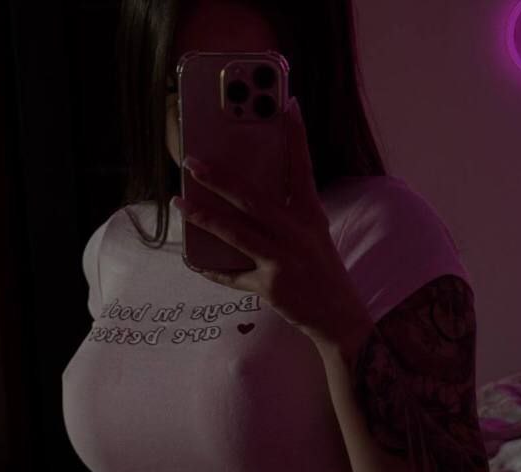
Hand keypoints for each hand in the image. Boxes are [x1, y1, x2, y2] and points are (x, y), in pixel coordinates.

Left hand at [173, 97, 373, 350]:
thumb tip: (248, 199)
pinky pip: (233, 275)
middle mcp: (298, 234)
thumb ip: (289, 216)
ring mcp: (284, 260)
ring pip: (237, 233)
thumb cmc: (323, 272)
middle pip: (253, 199)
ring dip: (205, 217)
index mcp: (311, 216)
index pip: (302, 168)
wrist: (340, 317)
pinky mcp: (271, 286)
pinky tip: (192, 259)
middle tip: (193, 161)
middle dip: (220, 179)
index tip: (288, 104)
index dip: (296, 136)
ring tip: (180, 202)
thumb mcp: (315, 236)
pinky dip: (211, 269)